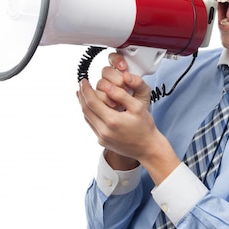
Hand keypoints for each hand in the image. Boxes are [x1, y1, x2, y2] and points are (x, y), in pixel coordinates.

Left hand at [77, 53, 180, 182]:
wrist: (147, 148)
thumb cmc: (145, 127)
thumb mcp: (138, 107)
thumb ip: (121, 95)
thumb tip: (107, 86)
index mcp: (112, 121)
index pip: (92, 102)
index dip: (86, 90)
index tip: (83, 81)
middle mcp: (104, 131)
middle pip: (86, 110)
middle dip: (82, 95)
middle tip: (81, 84)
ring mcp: (102, 138)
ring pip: (86, 117)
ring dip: (83, 104)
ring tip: (82, 93)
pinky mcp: (102, 141)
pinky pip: (92, 124)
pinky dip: (89, 113)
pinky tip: (91, 106)